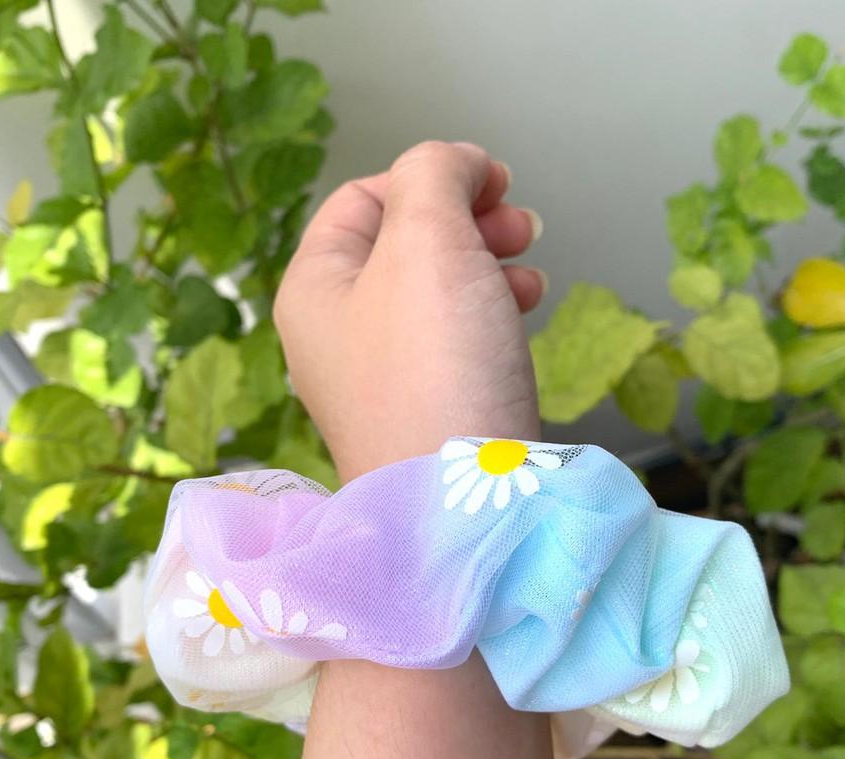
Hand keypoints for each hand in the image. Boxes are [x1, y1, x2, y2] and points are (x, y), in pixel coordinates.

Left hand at [273, 140, 546, 480]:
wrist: (458, 508)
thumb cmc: (435, 368)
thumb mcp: (427, 241)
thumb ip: (433, 175)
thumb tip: (455, 165)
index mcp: (314, 287)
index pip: (363, 199)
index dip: (431, 176)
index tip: (494, 183)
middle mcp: (334, 334)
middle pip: (401, 245)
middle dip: (466, 222)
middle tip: (520, 225)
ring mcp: (377, 380)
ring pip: (434, 294)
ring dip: (485, 266)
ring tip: (530, 272)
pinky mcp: (420, 413)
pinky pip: (450, 344)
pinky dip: (487, 317)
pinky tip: (524, 316)